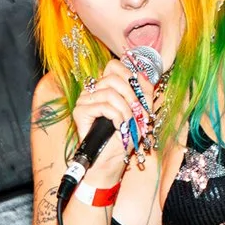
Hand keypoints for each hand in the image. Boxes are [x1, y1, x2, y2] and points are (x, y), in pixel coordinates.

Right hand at [68, 61, 141, 186]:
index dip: (129, 75)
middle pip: (112, 76)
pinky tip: (120, 126)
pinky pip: (104, 106)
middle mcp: (93, 90)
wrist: (113, 159)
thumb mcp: (141, 110)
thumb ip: (144, 90)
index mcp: (106, 86)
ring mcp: (85, 100)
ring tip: (129, 123)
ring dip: (125, 109)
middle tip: (139, 111)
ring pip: (109, 92)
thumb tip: (143, 74)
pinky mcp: (80, 111)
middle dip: (131, 94)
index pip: (114, 66)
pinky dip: (117, 116)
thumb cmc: (125, 136)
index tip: (140, 92)